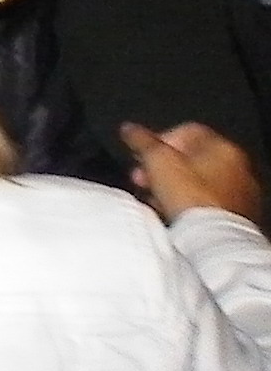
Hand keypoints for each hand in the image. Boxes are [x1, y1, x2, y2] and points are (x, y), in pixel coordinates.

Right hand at [126, 118, 265, 226]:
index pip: (187, 132)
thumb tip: (129, 129)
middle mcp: (238, 168)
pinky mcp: (238, 219)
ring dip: (173, 188)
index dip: (158, 141)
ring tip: (154, 199)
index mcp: (223, 148)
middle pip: (192, 160)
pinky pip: (207, 204)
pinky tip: (172, 214)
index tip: (144, 156)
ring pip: (198, 184)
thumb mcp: (156, 160)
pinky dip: (188, 206)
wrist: (213, 241)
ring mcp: (241, 195)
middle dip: (162, 168)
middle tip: (144, 178)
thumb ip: (141, 140)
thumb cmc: (189, 196)